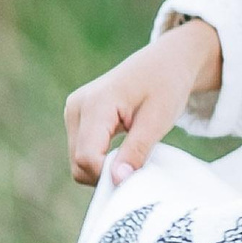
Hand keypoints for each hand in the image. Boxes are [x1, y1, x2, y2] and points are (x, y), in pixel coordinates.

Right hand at [63, 18, 222, 185]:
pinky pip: (83, 151)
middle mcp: (77, 106)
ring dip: (105, 166)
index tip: (137, 172)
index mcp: (96, 103)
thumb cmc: (166, 84)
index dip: (109, 175)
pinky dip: (102, 158)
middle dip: (107, 173)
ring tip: (134, 150)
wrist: (167, 60)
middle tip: (139, 162)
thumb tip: (117, 181)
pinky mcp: (77, 117)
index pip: (87, 157)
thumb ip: (136, 151)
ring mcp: (74, 111)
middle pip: (79, 163)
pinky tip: (124, 147)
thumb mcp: (158, 119)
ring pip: (79, 161)